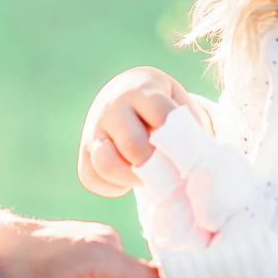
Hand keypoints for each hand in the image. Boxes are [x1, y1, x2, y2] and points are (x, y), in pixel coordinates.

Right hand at [79, 66, 208, 197]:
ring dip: (132, 178)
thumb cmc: (160, 105)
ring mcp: (94, 130)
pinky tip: (130, 178)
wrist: (124, 92)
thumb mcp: (177, 101)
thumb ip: (188, 124)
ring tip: (148, 175)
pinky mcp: (83, 152)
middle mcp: (112, 108)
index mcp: (140, 91)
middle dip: (156, 164)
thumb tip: (194, 159)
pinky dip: (113, 187)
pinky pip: (91, 178)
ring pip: (105, 164)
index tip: (189, 155)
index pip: (160, 114)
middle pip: (133, 145)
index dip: (178, 139)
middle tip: (170, 170)